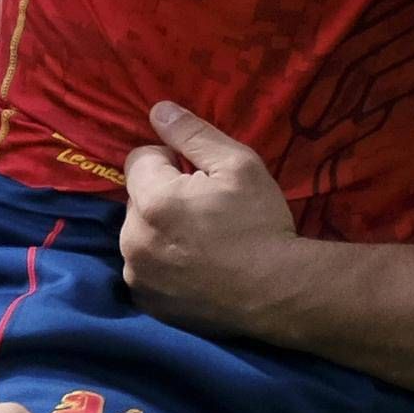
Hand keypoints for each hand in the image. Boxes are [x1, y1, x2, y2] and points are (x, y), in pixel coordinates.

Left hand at [120, 101, 305, 331]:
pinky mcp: (146, 302)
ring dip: (160, 234)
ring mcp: (137, 275)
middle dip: (162, 199)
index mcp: (152, 199)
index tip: (202, 181)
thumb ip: (194, 135)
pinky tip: (195, 271)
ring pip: (139, 236)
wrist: (280, 295)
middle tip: (206, 215)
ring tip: (201, 246)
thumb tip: (158, 110)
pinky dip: (162, 267)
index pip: (139, 159)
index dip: (171, 162)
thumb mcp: (240, 166)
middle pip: (136, 200)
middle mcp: (133, 238)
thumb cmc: (262, 226)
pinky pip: (145, 271)